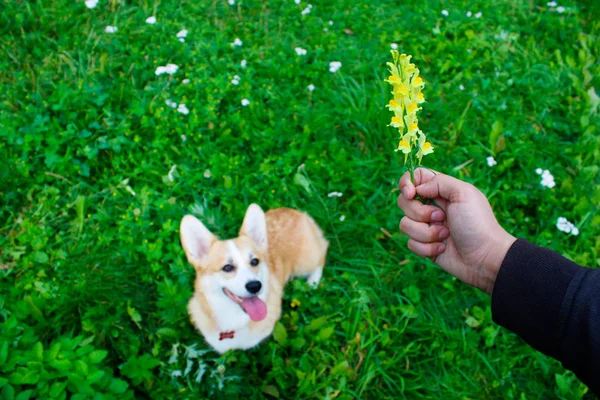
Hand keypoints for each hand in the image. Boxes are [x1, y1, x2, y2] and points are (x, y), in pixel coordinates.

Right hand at [397, 168, 515, 294]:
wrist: (485, 257)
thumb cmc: (478, 223)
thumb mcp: (463, 193)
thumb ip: (439, 182)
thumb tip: (417, 189)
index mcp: (440, 191)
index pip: (414, 178)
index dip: (406, 184)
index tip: (411, 193)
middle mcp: (430, 207)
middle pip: (403, 201)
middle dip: (419, 213)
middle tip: (441, 217)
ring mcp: (426, 227)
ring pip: (405, 225)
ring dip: (426, 233)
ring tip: (446, 235)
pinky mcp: (424, 245)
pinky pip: (411, 244)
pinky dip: (427, 248)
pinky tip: (443, 248)